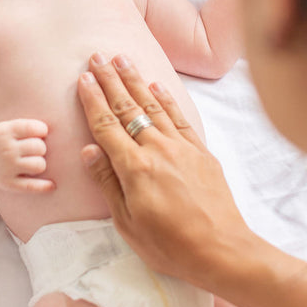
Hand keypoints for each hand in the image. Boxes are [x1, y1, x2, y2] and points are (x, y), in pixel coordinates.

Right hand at [0, 119, 53, 192]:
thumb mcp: (5, 128)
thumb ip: (26, 127)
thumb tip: (53, 133)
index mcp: (5, 131)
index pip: (36, 128)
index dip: (42, 131)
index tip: (39, 134)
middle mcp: (6, 149)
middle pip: (40, 147)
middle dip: (40, 148)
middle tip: (32, 151)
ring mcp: (7, 167)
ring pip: (40, 165)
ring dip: (39, 164)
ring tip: (31, 163)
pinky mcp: (8, 184)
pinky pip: (32, 186)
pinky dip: (44, 187)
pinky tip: (52, 185)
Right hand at [76, 53, 254, 289]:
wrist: (222, 249)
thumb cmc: (170, 246)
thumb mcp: (128, 223)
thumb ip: (108, 184)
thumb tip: (89, 150)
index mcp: (134, 168)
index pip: (107, 126)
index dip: (93, 100)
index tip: (83, 78)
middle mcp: (157, 150)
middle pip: (128, 108)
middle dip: (111, 80)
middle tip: (98, 56)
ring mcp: (182, 148)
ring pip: (153, 106)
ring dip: (136, 81)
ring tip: (123, 59)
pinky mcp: (201, 152)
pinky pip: (179, 118)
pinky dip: (166, 100)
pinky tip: (156, 86)